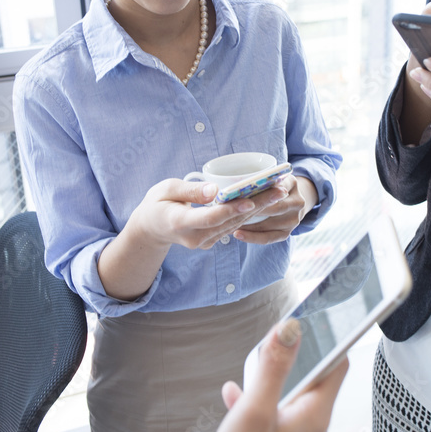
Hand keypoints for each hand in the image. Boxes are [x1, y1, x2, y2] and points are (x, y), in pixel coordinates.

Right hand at [100, 179, 289, 300]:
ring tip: (279, 190)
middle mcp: (195, 238)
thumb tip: (214, 191)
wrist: (151, 229)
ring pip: (236, 224)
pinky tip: (266, 199)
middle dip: (257, 205)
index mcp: (180, 223)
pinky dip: (249, 212)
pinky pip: (233, 226)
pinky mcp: (211, 241)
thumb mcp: (166, 190)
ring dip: (259, 208)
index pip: (211, 217)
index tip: (251, 200)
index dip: (232, 209)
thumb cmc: (157, 203)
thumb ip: (190, 191)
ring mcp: (205, 242)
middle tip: (279, 189)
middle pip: (230, 221)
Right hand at [210, 319, 348, 431]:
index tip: (314, 322)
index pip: (337, 367)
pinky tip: (236, 395)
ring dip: (273, 379)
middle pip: (313, 379)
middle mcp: (313, 429)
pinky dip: (259, 400)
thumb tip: (290, 329)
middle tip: (274, 346)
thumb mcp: (255, 408)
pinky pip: (274, 414)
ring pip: (291, 396)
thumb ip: (273, 366)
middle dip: (293, 359)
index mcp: (315, 416)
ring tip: (253, 370)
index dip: (328, 341)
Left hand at [232, 175, 316, 243]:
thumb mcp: (271, 179)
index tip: (242, 193)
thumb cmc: (272, 188)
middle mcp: (297, 201)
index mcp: (292, 183)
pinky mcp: (287, 233)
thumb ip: (260, 180)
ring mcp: (294, 219)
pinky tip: (238, 234)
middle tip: (233, 210)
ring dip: (248, 224)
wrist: (291, 202)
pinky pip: (268, 237)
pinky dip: (252, 237)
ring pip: (270, 224)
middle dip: (254, 209)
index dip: (261, 190)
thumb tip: (235, 182)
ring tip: (229, 223)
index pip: (277, 185)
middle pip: (275, 206)